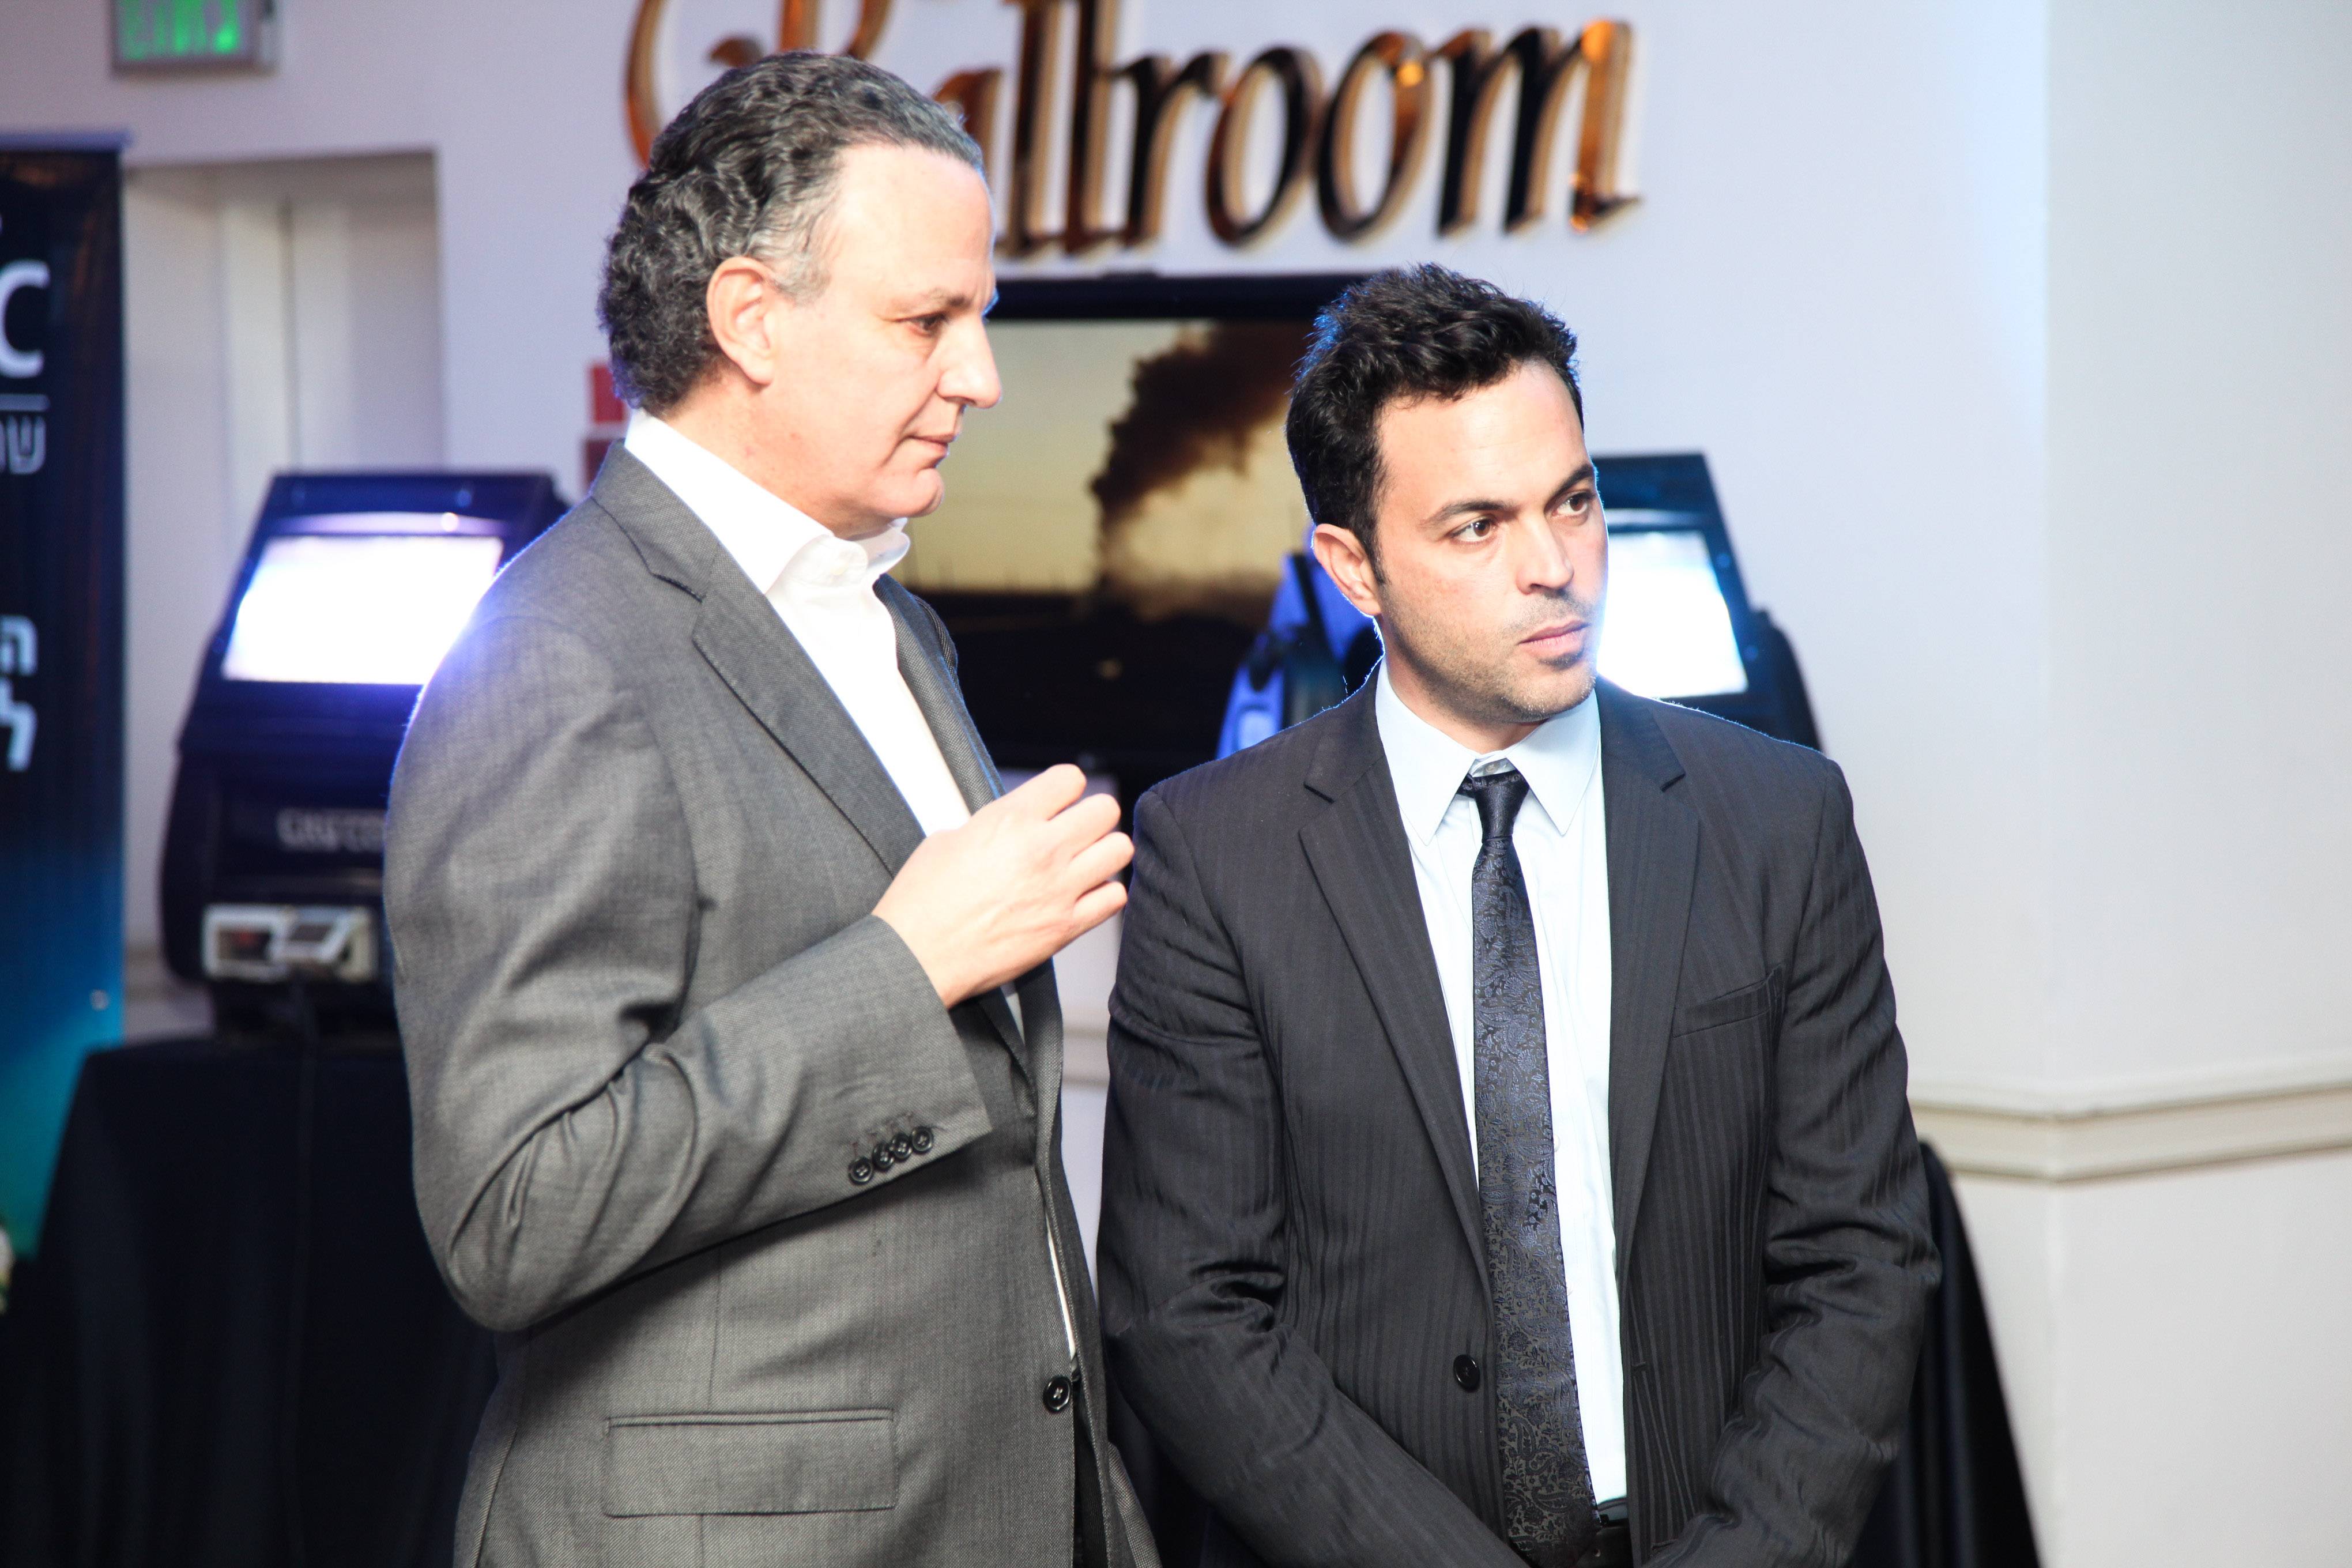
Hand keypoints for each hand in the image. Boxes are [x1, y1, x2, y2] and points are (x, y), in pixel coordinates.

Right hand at [873, 764, 1131, 1006]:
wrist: (918, 956)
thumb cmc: (922, 901)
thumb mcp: (948, 839)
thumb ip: (991, 826)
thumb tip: (1008, 826)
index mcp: (1011, 820)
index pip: (1070, 779)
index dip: (1064, 788)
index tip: (1058, 800)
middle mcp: (1043, 849)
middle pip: (1105, 809)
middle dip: (1091, 816)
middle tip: (1075, 830)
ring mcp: (1059, 889)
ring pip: (1119, 850)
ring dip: (1103, 852)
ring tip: (1084, 861)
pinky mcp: (1066, 927)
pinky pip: (1114, 898)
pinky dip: (1104, 894)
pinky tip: (1084, 894)